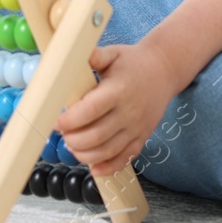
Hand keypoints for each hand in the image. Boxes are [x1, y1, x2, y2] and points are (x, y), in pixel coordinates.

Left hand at [54, 41, 178, 177]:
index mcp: (119, 90)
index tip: (57, 122)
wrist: (164, 71)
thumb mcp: (113, 54)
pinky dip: (108, 168)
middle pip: (96, 136)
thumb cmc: (133, 62)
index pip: (90, 110)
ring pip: (108, 151)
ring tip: (73, 147)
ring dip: (85, 155)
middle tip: (63, 134)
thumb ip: (93, 56)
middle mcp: (129, 112)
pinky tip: (94, 168)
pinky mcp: (142, 137)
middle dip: (73, 140)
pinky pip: (125, 158)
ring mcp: (137, 127)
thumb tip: (70, 55)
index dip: (70, 120)